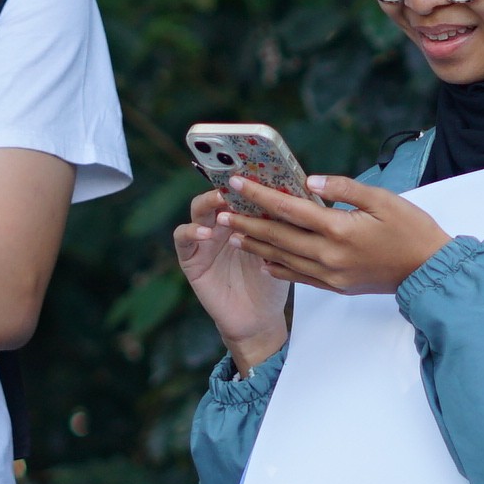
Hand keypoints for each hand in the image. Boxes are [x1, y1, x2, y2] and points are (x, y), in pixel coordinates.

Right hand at [175, 187, 291, 368]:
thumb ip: (280, 222)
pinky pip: (183, 238)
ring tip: (222, 203)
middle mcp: (221, 223)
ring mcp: (204, 239)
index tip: (257, 166)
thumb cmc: (271, 281)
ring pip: (198, 210)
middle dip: (226, 184)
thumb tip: (300, 190)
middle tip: (236, 180)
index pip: (241, 189)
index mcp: (243, 217)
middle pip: (218, 193)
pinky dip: (192, 232)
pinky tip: (207, 234)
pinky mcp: (191, 258)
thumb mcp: (280, 247)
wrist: (258, 318)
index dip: (247, 177)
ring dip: (209, 203)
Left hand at [224, 173, 450, 298]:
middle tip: (220, 211)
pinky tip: (264, 260)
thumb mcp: (383, 199)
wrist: (429, 271)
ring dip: (256, 244)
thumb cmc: (412, 230)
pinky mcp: (336, 286)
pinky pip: (299, 277)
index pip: (289, 208)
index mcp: (339, 229)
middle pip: (278, 235)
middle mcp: (329, 255)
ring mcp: (331, 274)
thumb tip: (309, 182)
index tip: (237, 184)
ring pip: (283, 258)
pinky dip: (278, 267)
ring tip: (233, 233)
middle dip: (247, 221)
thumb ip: (344, 189)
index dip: (260, 195)